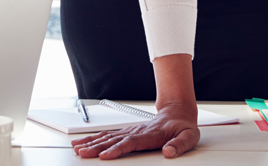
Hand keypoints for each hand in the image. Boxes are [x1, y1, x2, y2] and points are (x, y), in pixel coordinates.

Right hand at [71, 103, 199, 159]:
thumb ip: (179, 145)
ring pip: (108, 137)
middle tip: (83, 153)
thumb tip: (169, 152)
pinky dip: (94, 139)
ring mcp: (130, 131)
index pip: (131, 143)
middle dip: (97, 147)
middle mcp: (137, 132)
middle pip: (114, 140)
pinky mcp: (127, 132)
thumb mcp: (189, 136)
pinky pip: (108, 136)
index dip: (117, 149)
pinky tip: (84, 143)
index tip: (105, 156)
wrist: (178, 112)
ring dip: (92, 142)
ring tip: (78, 148)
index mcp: (151, 135)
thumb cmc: (182, 127)